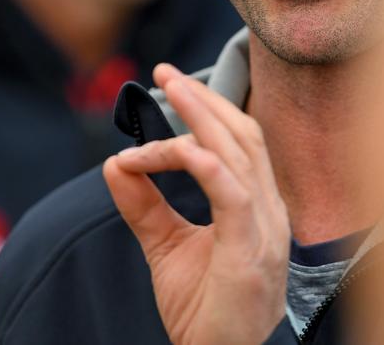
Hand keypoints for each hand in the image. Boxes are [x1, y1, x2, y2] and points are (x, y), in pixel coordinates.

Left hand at [103, 65, 290, 344]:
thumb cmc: (205, 310)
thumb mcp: (167, 248)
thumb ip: (144, 206)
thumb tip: (114, 163)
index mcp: (258, 205)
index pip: (239, 139)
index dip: (207, 107)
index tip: (167, 87)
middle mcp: (269, 210)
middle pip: (242, 134)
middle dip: (204, 98)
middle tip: (166, 72)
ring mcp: (265, 230)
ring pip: (238, 154)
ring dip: (201, 118)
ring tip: (169, 90)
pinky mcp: (250, 253)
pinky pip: (233, 196)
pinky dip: (207, 165)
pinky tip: (180, 148)